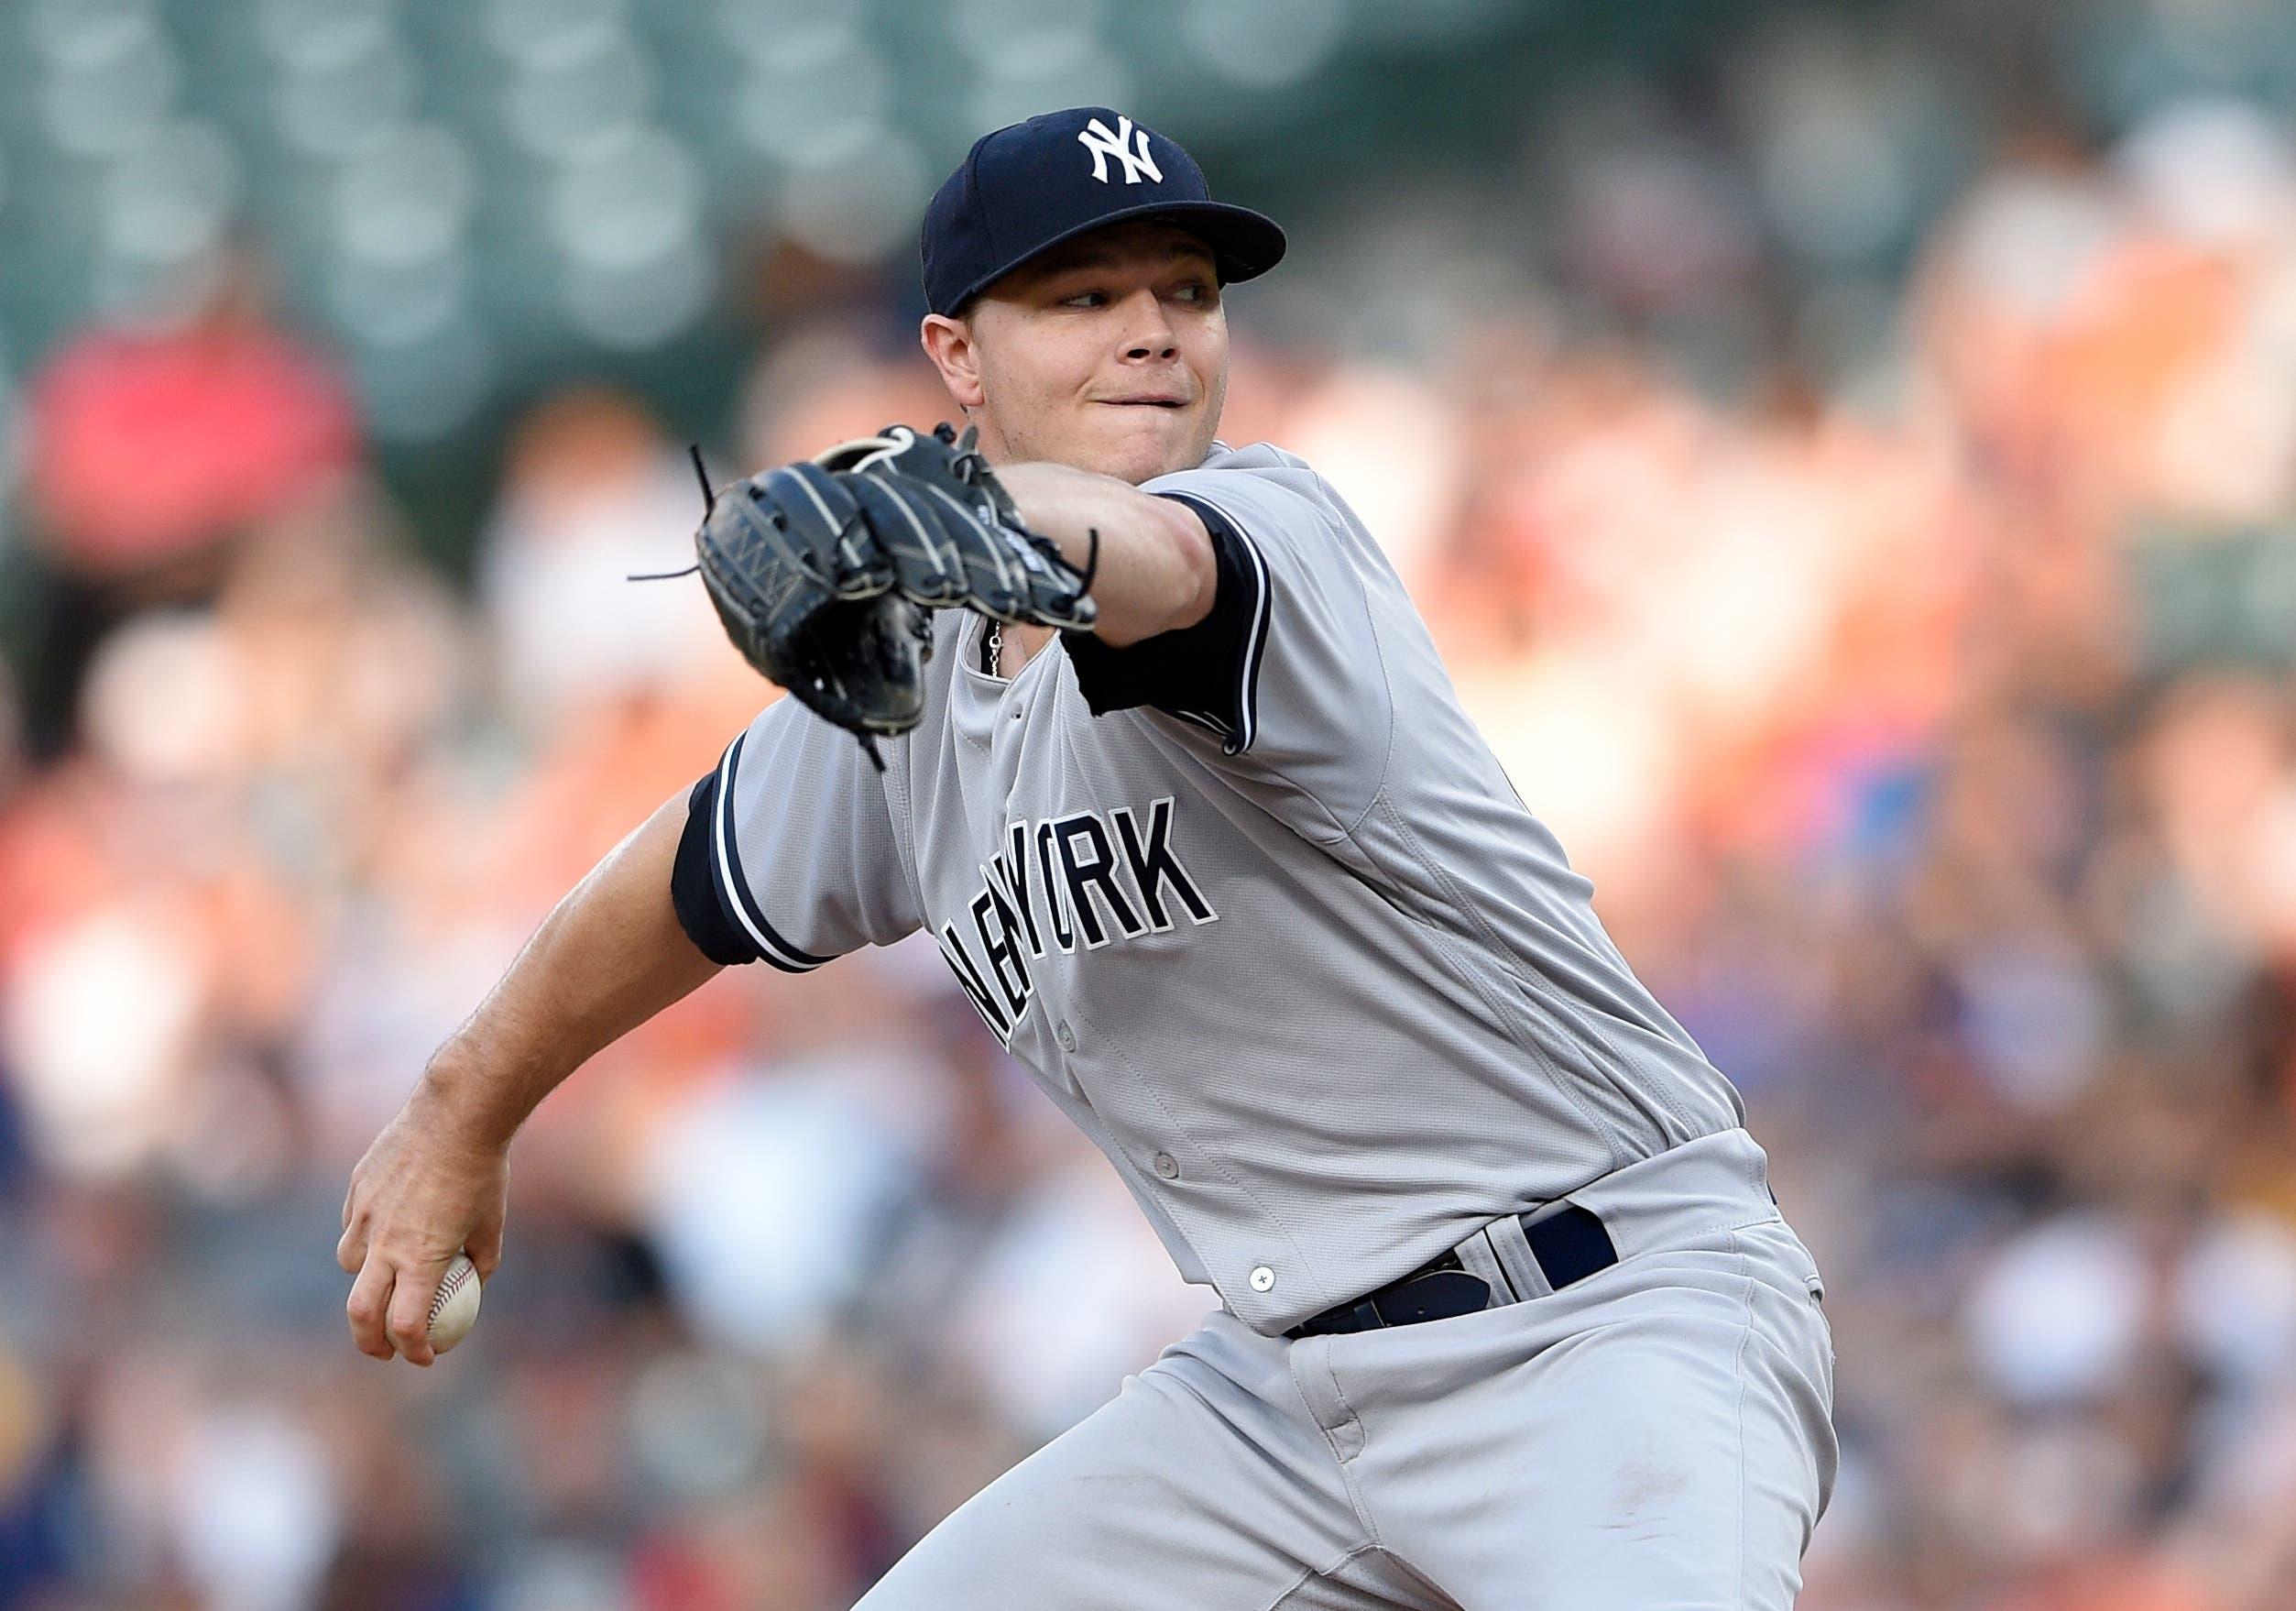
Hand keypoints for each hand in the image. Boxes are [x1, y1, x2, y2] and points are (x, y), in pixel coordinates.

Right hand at [337, 1079, 507, 1366]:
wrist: (456, 1115)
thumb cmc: (483, 1171)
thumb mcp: (491, 1225)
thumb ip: (478, 1261)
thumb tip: (470, 1283)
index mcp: (420, 1259)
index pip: (405, 1326)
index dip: (414, 1350)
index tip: (426, 1356)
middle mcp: (385, 1244)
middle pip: (360, 1313)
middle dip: (369, 1341)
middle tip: (384, 1350)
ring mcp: (364, 1216)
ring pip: (348, 1266)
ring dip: (363, 1282)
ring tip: (385, 1280)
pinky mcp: (356, 1190)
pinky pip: (352, 1226)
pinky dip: (364, 1237)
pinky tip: (386, 1227)